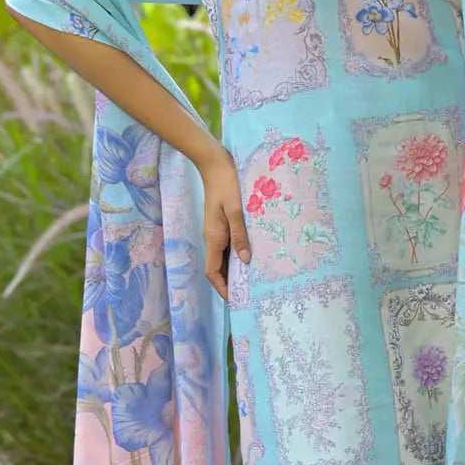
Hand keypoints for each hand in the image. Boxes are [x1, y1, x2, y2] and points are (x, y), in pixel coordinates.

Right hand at [198, 146, 249, 301]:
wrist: (214, 164)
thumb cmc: (226, 185)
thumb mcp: (236, 210)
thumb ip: (240, 235)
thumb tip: (245, 260)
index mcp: (213, 237)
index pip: (213, 272)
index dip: (222, 288)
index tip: (235, 299)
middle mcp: (212, 238)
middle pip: (218, 268)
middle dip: (230, 282)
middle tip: (249, 293)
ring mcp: (215, 231)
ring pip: (223, 258)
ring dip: (234, 269)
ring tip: (252, 279)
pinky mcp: (220, 224)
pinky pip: (227, 245)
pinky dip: (237, 255)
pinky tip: (250, 255)